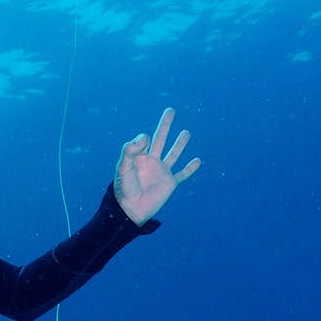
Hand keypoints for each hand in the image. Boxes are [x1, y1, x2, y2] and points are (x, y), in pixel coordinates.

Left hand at [114, 107, 200, 225]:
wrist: (131, 210)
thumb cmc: (124, 189)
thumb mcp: (123, 167)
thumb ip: (130, 150)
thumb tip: (145, 136)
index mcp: (139, 156)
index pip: (144, 140)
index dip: (143, 139)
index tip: (143, 142)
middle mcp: (151, 161)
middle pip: (160, 139)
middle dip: (165, 125)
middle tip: (170, 110)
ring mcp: (162, 171)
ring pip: (173, 154)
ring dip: (180, 143)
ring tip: (186, 132)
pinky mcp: (170, 183)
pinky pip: (182, 174)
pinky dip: (190, 168)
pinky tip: (197, 161)